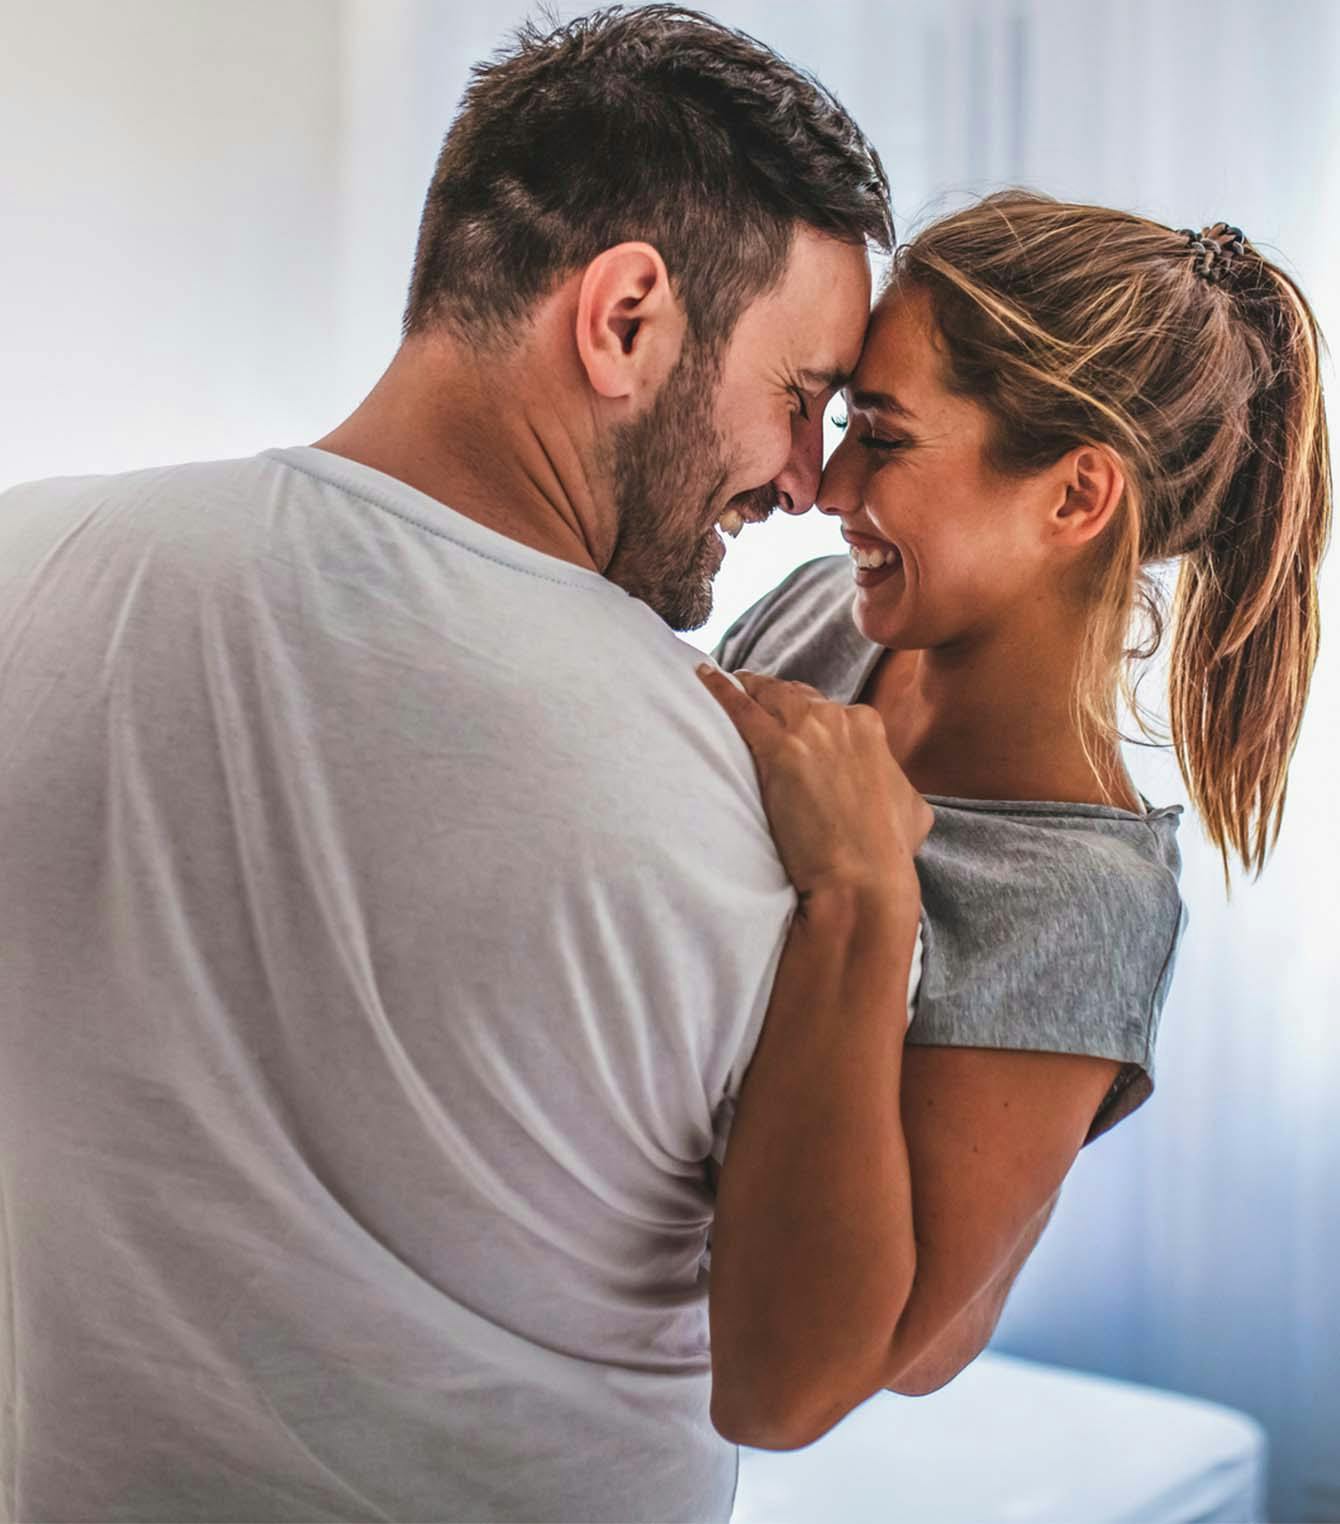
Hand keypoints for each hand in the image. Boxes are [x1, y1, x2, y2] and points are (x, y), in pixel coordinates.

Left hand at [696, 664, 932, 900]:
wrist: (863, 875)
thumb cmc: (887, 850)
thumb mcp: (911, 806)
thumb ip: (895, 782)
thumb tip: (892, 786)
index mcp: (869, 726)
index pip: (830, 708)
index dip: (810, 715)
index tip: (797, 723)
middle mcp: (838, 719)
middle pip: (796, 696)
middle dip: (775, 694)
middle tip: (755, 693)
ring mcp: (807, 731)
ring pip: (768, 695)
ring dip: (748, 687)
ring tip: (728, 681)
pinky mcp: (777, 751)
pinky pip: (740, 709)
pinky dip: (719, 689)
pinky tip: (703, 675)